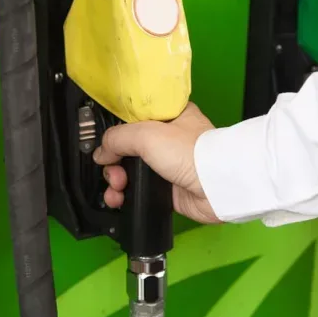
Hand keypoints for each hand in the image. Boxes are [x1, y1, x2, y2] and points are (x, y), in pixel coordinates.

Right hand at [93, 102, 220, 223]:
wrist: (216, 187)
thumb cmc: (192, 153)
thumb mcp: (147, 133)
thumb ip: (118, 138)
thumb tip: (101, 152)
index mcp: (169, 116)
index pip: (134, 119)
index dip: (117, 131)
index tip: (106, 144)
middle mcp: (168, 140)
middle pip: (128, 148)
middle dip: (114, 162)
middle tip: (113, 171)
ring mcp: (167, 165)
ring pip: (130, 171)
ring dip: (116, 180)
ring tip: (117, 188)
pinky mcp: (167, 189)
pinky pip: (138, 191)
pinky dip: (125, 196)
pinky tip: (119, 199)